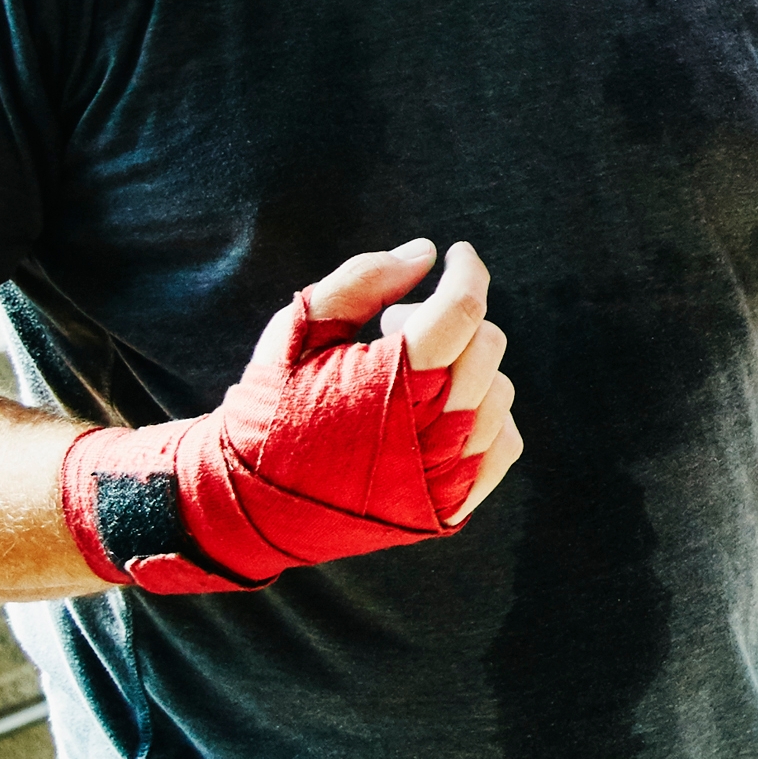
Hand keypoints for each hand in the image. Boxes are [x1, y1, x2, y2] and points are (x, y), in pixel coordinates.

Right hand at [56, 239, 519, 593]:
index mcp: (393, 381)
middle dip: (451, 320)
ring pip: (500, 392)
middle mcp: (432, 430)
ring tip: (408, 376)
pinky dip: (483, 416)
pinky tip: (437, 411)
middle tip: (398, 326)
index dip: (466, 272)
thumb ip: (363, 280)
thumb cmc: (270, 408)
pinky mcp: (454, 505)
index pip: (462, 311)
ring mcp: (448, 474)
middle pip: (486, 346)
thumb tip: (427, 253)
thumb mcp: (299, 330)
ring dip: (466, 369)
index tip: (458, 254)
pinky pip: (505, 442)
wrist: (252, 504)